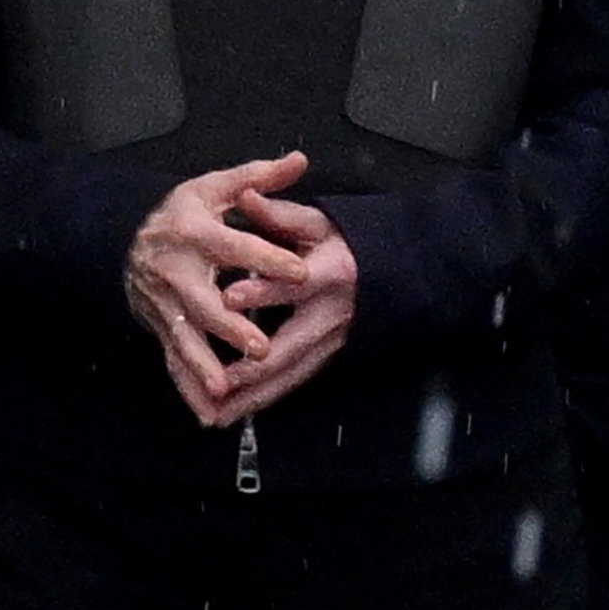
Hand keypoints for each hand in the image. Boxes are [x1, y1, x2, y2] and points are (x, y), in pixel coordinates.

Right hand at [125, 153, 327, 426]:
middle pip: (205, 302)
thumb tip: (300, 160)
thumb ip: (260, 177)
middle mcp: (176, 269)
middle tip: (261, 347)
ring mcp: (164, 303)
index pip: (236, 245)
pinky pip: (173, 359)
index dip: (267, 258)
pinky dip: (188, 387)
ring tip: (227, 387)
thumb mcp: (215, 186)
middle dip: (231, 328)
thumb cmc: (182, 212)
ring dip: (205, 365)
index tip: (300, 272)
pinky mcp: (160, 326)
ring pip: (186, 338)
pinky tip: (207, 412)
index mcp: (196, 231)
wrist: (124, 237)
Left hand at [211, 188, 357, 423]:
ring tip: (215, 411)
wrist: (393, 271)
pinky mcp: (325, 358)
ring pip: (288, 376)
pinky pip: (291, 384)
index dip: (262, 290)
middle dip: (251, 366)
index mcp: (330, 273)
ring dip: (252, 397)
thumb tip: (245, 196)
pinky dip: (261, 401)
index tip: (229, 296)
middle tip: (217, 378)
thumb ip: (279, 213)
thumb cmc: (347, 242)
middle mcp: (330, 314)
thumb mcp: (317, 221)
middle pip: (290, 346)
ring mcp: (329, 342)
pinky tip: (233, 414)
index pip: (294, 283)